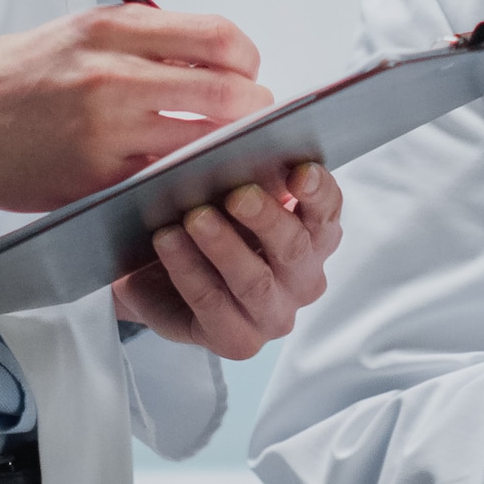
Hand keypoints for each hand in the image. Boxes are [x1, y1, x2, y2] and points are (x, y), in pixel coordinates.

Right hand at [0, 5, 272, 210]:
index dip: (248, 60)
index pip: (219, 38)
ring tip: (226, 154)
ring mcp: (104, 132)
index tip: (247, 73)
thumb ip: (140, 41)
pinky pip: (162, 182)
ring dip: (226, 152)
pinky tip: (184, 179)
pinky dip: (182, 181)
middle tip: (252, 119)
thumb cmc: (5, 76)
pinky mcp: (94, 180)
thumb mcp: (75, 33)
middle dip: (253, 111)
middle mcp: (111, 76)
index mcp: (110, 31)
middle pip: (226, 94)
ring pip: (202, 144)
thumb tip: (208, 58)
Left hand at [112, 158, 345, 359]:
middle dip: (266, 218)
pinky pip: (213, 305)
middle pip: (294, 248)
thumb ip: (247, 177)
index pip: (327, 211)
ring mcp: (273, 315)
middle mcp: (303, 279)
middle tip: (238, 193)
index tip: (298, 170)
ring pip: (254, 281)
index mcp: (313, 237)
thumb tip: (240, 142)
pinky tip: (167, 241)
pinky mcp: (238, 341)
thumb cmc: (205, 226)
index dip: (317, 191)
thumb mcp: (227, 196)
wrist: (156, 277)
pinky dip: (188, 270)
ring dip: (223, 246)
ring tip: (194, 217)